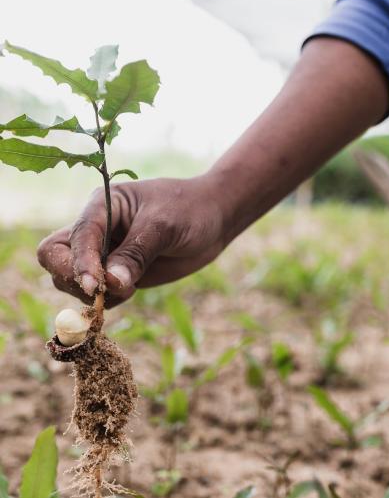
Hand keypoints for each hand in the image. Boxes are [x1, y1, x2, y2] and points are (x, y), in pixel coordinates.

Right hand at [37, 175, 225, 306]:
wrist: (214, 218)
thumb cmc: (190, 210)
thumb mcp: (163, 226)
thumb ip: (136, 254)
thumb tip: (110, 284)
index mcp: (102, 206)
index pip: (75, 237)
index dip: (80, 263)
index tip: (95, 286)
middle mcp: (97, 229)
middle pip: (56, 257)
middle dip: (72, 278)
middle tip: (102, 292)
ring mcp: (106, 252)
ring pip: (71, 279)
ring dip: (91, 294)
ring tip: (129, 289)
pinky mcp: (119, 272)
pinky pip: (98, 293)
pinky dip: (106, 301)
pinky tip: (131, 293)